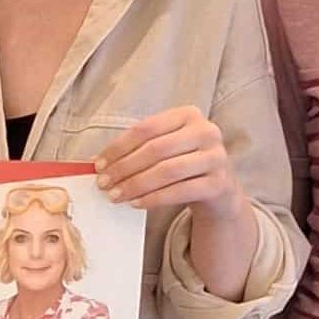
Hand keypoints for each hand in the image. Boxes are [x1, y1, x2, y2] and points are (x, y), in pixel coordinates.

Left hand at [94, 104, 243, 223]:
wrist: (219, 189)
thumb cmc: (184, 164)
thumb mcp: (167, 148)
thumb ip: (139, 149)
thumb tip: (100, 163)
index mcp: (189, 115)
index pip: (146, 128)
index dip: (119, 147)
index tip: (98, 164)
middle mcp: (206, 131)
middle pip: (155, 149)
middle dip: (124, 168)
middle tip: (103, 183)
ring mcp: (216, 157)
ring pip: (167, 171)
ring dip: (136, 185)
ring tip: (115, 195)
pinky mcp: (219, 184)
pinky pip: (179, 191)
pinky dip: (154, 199)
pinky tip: (136, 203)